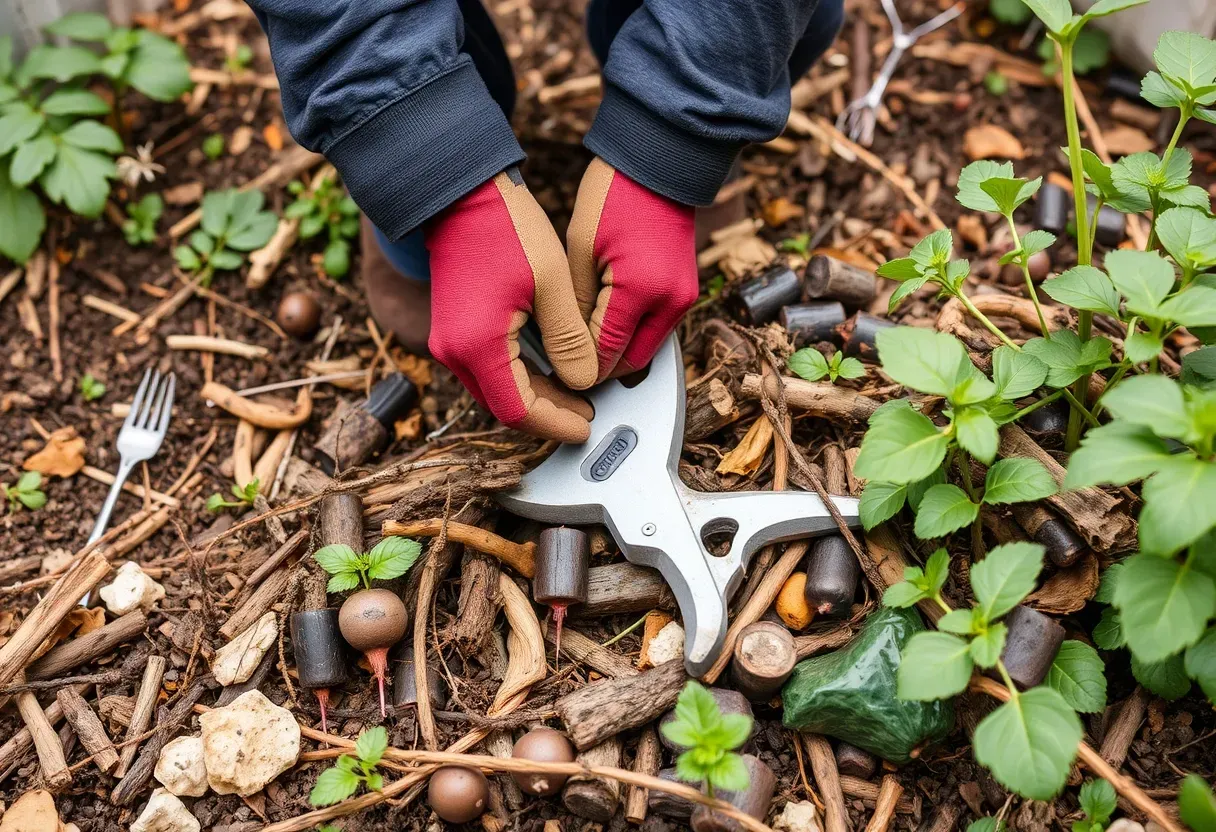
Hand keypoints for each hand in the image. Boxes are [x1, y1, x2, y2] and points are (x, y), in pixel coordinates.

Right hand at [425, 170, 597, 441]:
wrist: (461, 193)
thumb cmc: (504, 225)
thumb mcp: (552, 283)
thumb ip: (570, 339)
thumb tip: (585, 381)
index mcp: (477, 344)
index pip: (518, 410)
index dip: (555, 424)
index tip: (585, 425)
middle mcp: (454, 351)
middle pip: (503, 407)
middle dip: (547, 414)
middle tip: (587, 412)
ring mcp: (449, 342)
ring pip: (494, 391)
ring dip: (534, 397)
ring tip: (575, 393)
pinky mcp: (453, 330)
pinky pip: (487, 370)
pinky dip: (518, 378)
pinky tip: (549, 371)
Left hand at [567, 158, 699, 381]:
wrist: (658, 163)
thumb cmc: (612, 195)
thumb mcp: (578, 251)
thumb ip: (575, 306)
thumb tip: (568, 348)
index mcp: (641, 290)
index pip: (607, 354)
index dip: (579, 368)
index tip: (554, 370)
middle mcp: (671, 301)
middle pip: (632, 362)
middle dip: (600, 367)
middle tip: (564, 361)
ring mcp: (683, 298)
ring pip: (646, 349)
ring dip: (617, 351)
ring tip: (579, 343)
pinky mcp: (686, 292)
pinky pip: (656, 329)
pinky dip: (631, 334)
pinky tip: (601, 324)